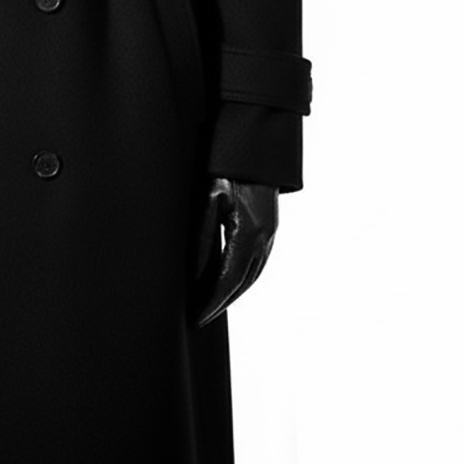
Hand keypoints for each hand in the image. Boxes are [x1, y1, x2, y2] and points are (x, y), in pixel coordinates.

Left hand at [195, 177, 277, 327]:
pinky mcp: (271, 227)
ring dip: (233, 292)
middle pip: (243, 283)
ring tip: (211, 305)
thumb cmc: (227, 167)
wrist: (254, 145)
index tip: (197, 318)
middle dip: (221, 303)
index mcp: (249, 233)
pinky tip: (229, 280)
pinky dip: (243, 277)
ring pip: (253, 274)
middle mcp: (265, 238)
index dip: (212, 302)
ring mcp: (271, 233)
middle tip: (200, 318)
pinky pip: (258, 262)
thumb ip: (202, 237)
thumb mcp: (209, 199)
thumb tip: (192, 272)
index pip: (228, 280)